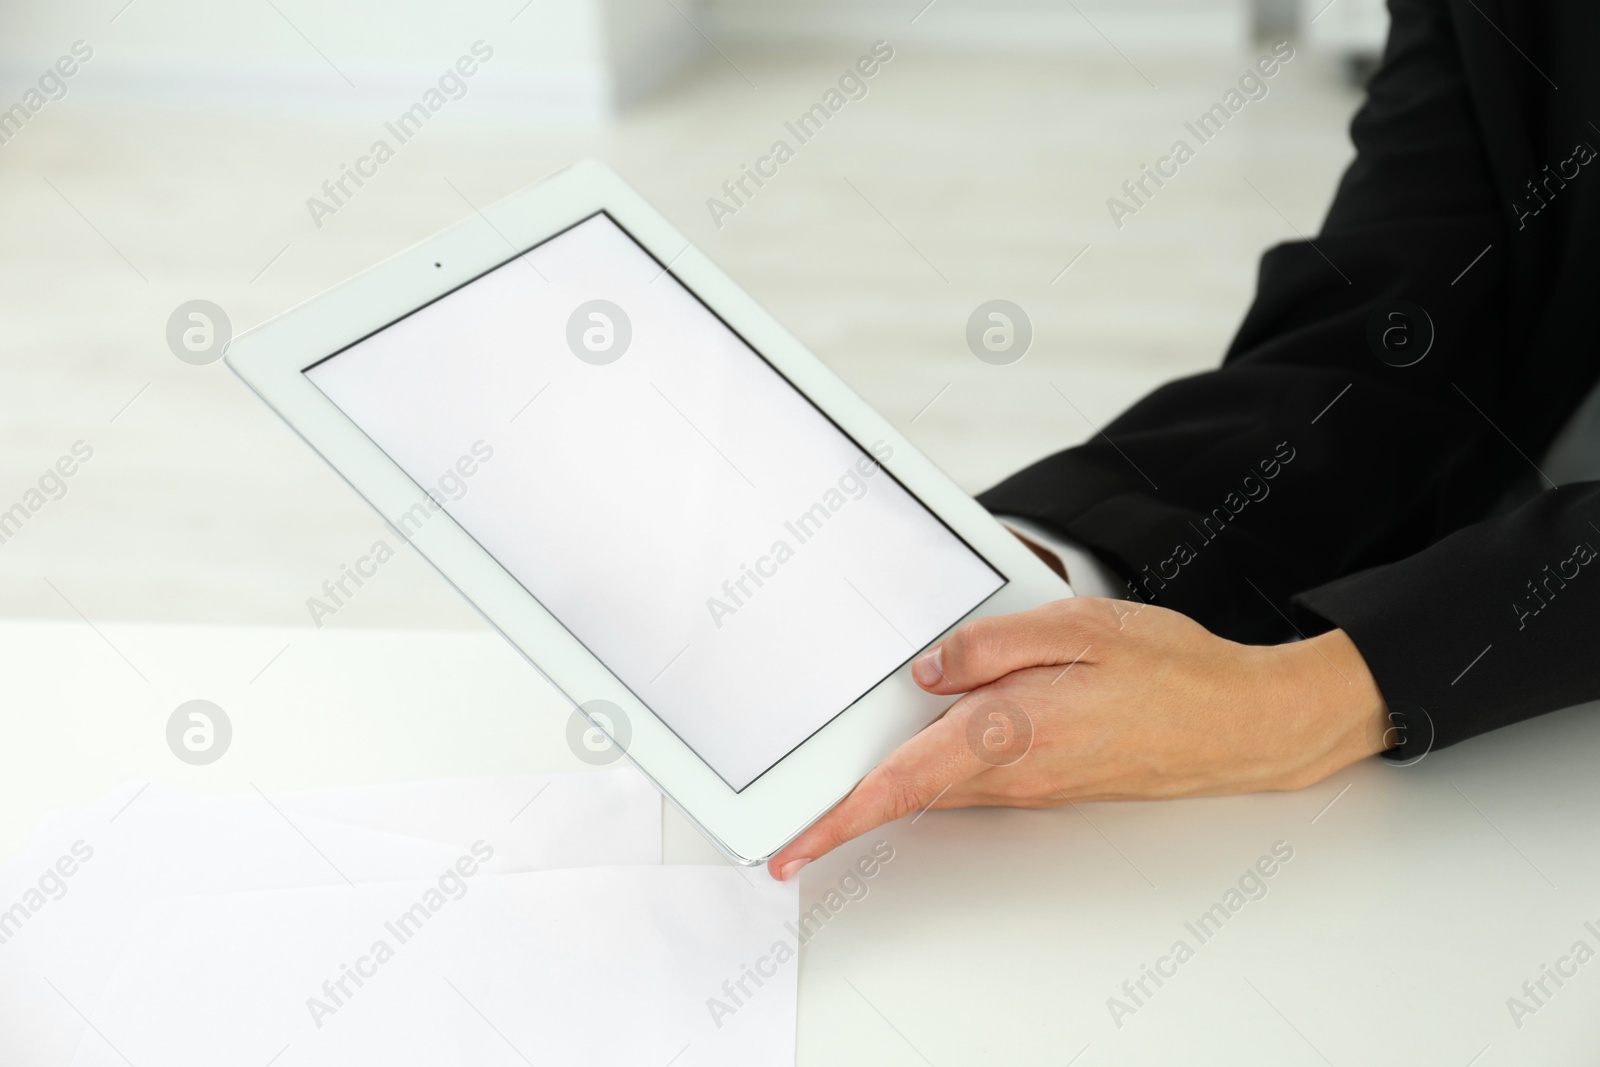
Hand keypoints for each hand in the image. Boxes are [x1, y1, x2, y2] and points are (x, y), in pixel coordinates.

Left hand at [768, 597, 1389, 879]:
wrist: (1240, 724)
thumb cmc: (1171, 673)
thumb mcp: (1078, 627)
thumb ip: (993, 645)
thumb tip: (929, 671)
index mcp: (1010, 731)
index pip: (902, 784)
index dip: (838, 820)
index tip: (792, 848)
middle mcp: (1014, 772)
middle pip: (907, 794)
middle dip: (846, 808)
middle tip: (795, 816)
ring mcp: (1030, 785)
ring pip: (938, 787)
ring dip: (889, 786)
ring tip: (848, 774)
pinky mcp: (1046, 783)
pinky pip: (971, 778)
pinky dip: (933, 770)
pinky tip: (928, 736)